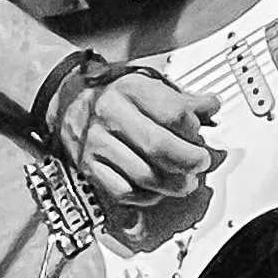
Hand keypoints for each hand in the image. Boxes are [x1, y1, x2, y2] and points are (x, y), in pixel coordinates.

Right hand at [56, 67, 220, 205]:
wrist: (66, 97)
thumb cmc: (110, 90)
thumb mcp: (146, 80)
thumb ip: (180, 97)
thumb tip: (210, 106)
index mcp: (130, 88)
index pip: (173, 113)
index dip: (194, 128)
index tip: (201, 134)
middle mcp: (111, 114)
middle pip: (159, 146)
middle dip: (189, 160)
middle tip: (200, 163)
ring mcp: (97, 143)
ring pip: (144, 175)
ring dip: (173, 184)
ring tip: (185, 181)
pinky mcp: (89, 167)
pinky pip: (123, 192)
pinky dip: (146, 197)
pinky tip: (156, 189)